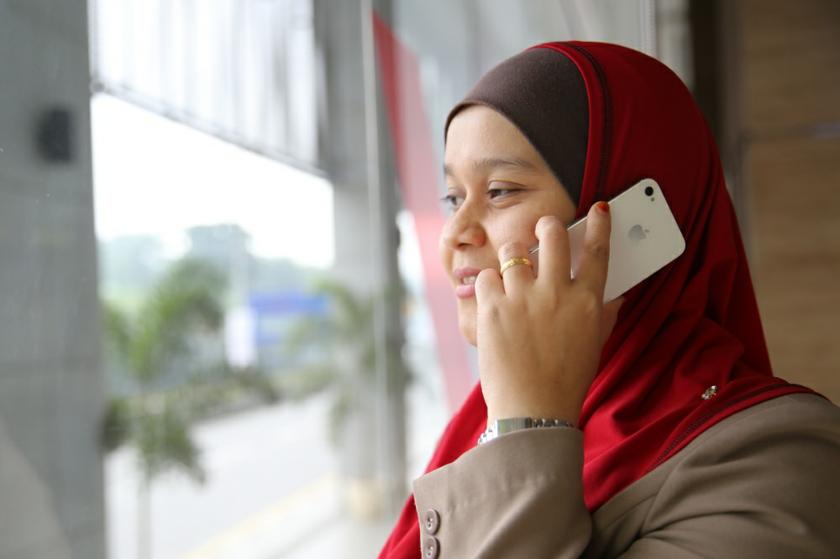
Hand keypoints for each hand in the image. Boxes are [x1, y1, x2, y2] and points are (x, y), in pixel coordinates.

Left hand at [474, 202, 622, 424]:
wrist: (533, 410)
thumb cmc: (566, 380)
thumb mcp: (594, 345)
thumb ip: (603, 314)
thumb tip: (614, 292)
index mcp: (587, 302)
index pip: (598, 252)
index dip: (600, 226)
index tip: (599, 209)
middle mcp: (556, 293)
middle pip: (553, 235)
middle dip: (547, 225)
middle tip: (543, 230)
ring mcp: (523, 298)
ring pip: (513, 251)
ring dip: (512, 258)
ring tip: (512, 275)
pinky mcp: (493, 307)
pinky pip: (487, 277)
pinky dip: (489, 285)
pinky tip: (494, 300)